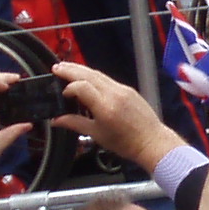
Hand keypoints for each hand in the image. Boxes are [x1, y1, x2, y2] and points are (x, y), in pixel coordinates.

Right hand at [50, 60, 177, 174]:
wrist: (152, 141)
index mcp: (105, 106)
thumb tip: (56, 120)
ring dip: (81, 70)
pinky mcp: (128, 89)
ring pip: (98, 74)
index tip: (62, 94)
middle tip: (56, 67)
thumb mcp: (97, 135)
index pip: (82, 86)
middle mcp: (114, 93)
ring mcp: (122, 89)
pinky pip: (107, 79)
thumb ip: (75, 123)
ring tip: (67, 68)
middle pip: (89, 74)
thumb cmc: (126, 143)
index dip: (69, 87)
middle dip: (71, 69)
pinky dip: (94, 76)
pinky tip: (86, 78)